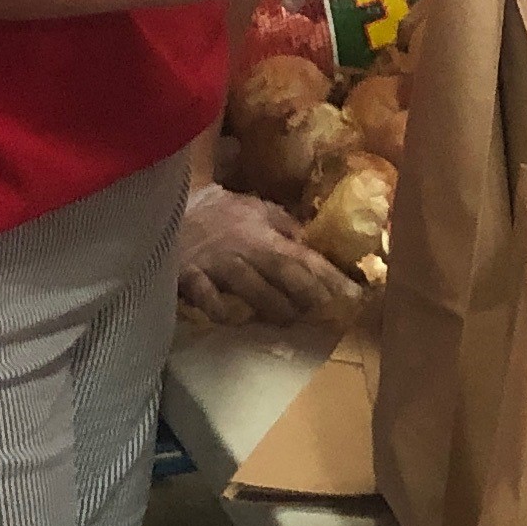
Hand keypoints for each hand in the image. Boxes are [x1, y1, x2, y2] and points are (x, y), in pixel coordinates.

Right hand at [178, 180, 357, 325]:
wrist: (171, 202)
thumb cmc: (220, 210)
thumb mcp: (257, 209)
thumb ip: (285, 227)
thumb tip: (312, 245)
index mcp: (264, 235)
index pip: (305, 257)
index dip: (331, 276)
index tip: (355, 294)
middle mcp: (246, 251)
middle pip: (283, 274)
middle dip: (307, 295)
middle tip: (327, 313)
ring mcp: (218, 265)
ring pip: (251, 288)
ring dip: (272, 307)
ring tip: (288, 322)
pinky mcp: (190, 276)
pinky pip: (206, 296)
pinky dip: (220, 309)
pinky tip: (232, 321)